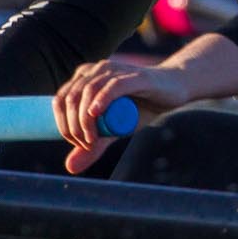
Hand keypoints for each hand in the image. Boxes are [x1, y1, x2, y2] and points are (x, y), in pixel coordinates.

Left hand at [53, 59, 188, 174]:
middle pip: (72, 98)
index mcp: (85, 77)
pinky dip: (101, 99)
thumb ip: (93, 146)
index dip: (62, 124)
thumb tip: (69, 168)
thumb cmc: (143, 107)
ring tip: (93, 140)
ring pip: (88, 92)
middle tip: (87, 146)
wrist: (176, 90)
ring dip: (84, 120)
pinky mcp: (135, 76)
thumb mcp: (115, 130)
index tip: (76, 144)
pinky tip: (95, 113)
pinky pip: (113, 85)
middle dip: (72, 127)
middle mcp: (96, 69)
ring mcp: (115, 70)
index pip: (61, 100)